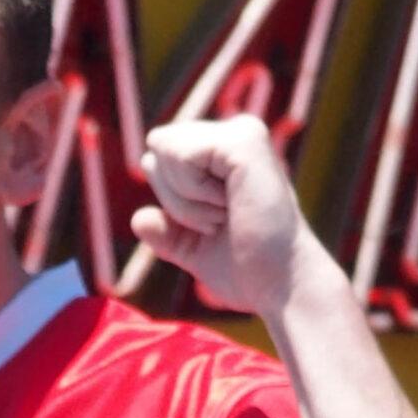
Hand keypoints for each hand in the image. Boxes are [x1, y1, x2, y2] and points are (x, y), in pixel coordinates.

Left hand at [130, 117, 337, 317]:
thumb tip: (139, 219)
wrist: (278, 284)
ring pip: (163, 149)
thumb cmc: (247, 269)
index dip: (172, 198)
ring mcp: (241, 132)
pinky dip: (192, 192)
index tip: (216, 223)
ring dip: (185, 197)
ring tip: (228, 212)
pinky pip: (178, 154)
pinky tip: (230, 204)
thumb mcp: (194, 248)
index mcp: (225, 152)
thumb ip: (167, 233)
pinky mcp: (243, 140)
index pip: (159, 156)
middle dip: (174, 196)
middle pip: (157, 148)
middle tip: (222, 220)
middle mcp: (235, 133)